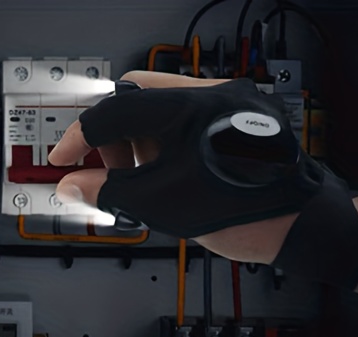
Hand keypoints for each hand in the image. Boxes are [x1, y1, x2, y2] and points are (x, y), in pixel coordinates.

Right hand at [48, 71, 299, 261]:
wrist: (295, 221)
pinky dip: (163, 143)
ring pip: (159, 107)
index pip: (112, 110)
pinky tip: (164, 174)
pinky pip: (184, 119)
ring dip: (136, 140)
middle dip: (110, 135)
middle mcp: (209, 95)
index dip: (78, 137)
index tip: (63, 158)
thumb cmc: (242, 211)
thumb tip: (72, 186)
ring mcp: (226, 102)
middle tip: (101, 169)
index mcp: (186, 109)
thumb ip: (107, 192)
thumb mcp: (159, 204)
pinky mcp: (236, 116)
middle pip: (135, 97)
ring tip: (137, 178)